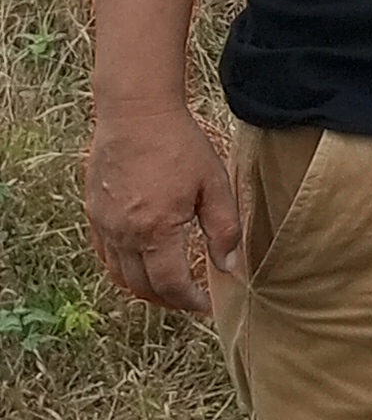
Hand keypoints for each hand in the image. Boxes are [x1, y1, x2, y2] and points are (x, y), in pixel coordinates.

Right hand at [84, 99, 242, 321]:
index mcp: (156, 230)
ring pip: (120, 275)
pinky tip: (142, 264)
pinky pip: (106, 254)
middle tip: (190, 300)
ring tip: (168, 288)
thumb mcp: (213, 184)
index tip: (206, 306)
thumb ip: (223, 229)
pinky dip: (124, 268)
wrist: (136, 113)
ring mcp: (104, 225)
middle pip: (142, 287)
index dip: (190, 302)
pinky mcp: (94, 213)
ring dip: (144, 288)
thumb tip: (229, 267)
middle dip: (168, 300)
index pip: (171, 285)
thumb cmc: (179, 145)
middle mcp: (124, 234)